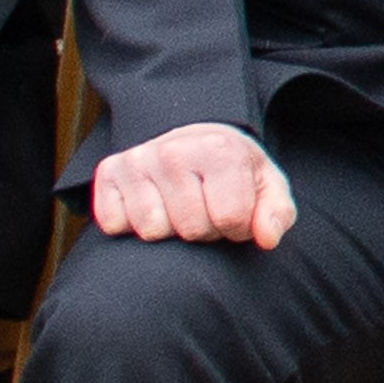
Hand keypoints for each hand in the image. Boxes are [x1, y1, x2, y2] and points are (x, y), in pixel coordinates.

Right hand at [90, 119, 301, 248]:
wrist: (195, 144)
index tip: (236, 214)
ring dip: (170, 230)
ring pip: (152, 231)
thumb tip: (267, 238)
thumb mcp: (267, 188)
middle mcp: (173, 150)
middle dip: (204, 231)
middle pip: (191, 229)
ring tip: (180, 208)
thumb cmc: (235, 175)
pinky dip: (133, 226)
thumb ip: (276, 214)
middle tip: (206, 210)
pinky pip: (115, 225)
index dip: (237, 229)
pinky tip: (151, 205)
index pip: (229, 220)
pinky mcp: (107, 173)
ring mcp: (137, 160)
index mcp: (219, 149)